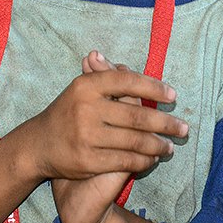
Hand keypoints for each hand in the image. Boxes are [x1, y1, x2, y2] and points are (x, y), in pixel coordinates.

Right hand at [23, 53, 185, 188]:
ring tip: (170, 146)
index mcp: (86, 86)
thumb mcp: (80, 90)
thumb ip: (103, 77)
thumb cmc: (67, 113)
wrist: (38, 145)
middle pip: (136, 116)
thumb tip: (118, 61)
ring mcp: (87, 136)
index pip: (128, 82)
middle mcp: (86, 109)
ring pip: (134, 141)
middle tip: (183, 128)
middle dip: (165, 123)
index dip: (153, 88)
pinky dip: (143, 161)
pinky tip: (153, 159)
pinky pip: (125, 161)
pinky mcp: (88, 160)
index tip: (172, 95)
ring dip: (157, 145)